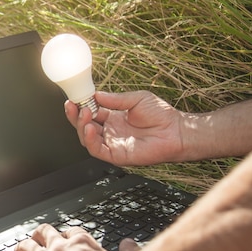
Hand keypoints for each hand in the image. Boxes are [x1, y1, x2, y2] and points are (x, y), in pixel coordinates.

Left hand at [0, 224, 140, 250]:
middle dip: (39, 234)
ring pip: (26, 247)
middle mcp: (61, 250)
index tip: (66, 238)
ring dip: (20, 248)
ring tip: (16, 250)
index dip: (67, 236)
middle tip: (37, 238)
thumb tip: (131, 244)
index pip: (72, 233)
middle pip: (45, 233)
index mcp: (84, 245)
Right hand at [65, 91, 185, 165]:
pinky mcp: (117, 155)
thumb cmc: (161, 116)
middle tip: (74, 106)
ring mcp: (112, 144)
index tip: (74, 98)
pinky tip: (90, 128)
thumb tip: (96, 95)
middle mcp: (110, 132)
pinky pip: (97, 150)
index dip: (81, 106)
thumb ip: (116, 99)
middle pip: (85, 126)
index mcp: (113, 118)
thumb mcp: (137, 99)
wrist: (177, 131)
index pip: (91, 113)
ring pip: (87, 138)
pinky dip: (90, 140)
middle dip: (76, 116)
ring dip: (81, 126)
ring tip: (84, 114)